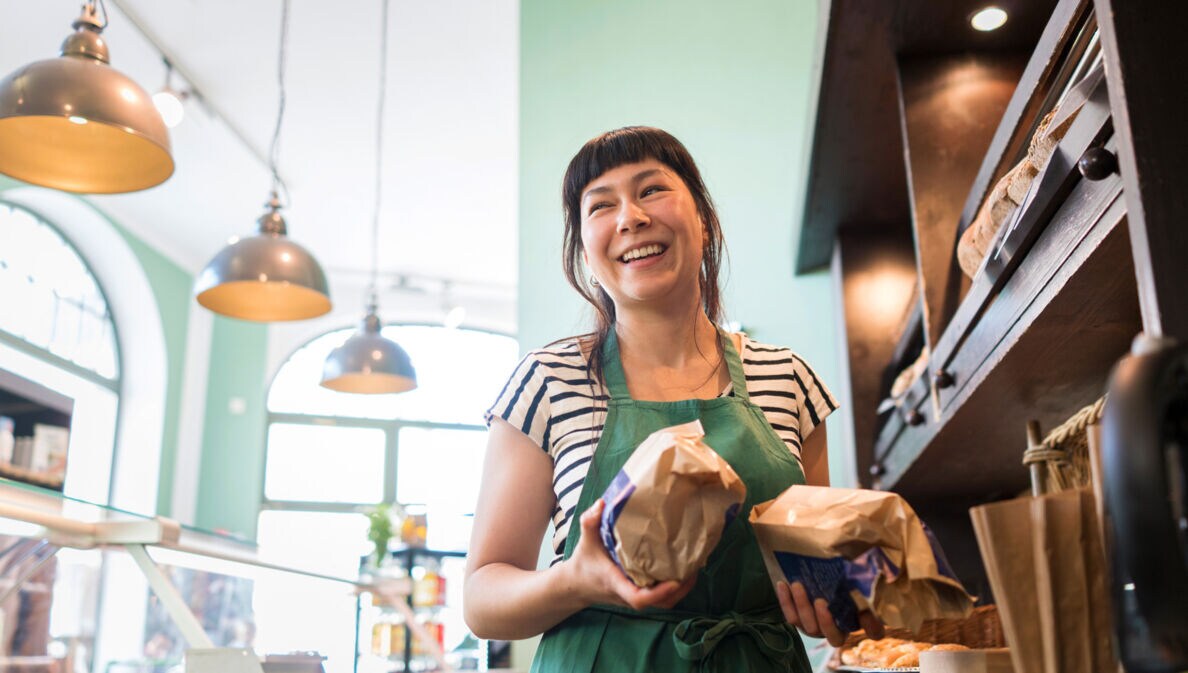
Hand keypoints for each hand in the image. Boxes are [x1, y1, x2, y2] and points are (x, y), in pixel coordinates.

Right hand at [564, 499, 697, 610]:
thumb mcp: (585, 540)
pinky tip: (684, 569)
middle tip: (696, 565)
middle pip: (661, 603)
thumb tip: (602, 503)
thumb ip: (590, 522)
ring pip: (665, 603)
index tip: (675, 581)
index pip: (639, 598)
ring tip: (695, 566)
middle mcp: (629, 595)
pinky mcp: (640, 594)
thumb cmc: (584, 562)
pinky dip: (676, 588)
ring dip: (683, 589)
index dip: (659, 592)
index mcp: (617, 583)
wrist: (577, 585)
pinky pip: (663, 598)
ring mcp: (636, 597)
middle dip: (681, 589)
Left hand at [776, 580, 884, 646]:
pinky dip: (785, 601)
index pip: (873, 631)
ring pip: (806, 624)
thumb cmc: (843, 580)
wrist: (816, 579)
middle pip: (830, 633)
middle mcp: (836, 630)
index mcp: (857, 621)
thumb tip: (874, 582)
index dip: (872, 626)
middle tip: (820, 601)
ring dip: (801, 605)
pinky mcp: (799, 621)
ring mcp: (815, 628)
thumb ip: (866, 587)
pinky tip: (782, 584)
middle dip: (824, 620)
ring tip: (797, 585)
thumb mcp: (857, 582)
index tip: (866, 613)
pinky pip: (790, 616)